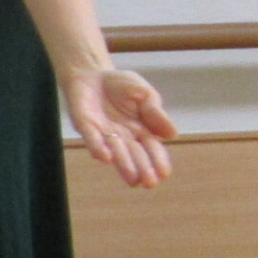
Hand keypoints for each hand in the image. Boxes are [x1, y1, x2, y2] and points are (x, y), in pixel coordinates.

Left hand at [64, 66, 176, 187]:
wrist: (92, 74)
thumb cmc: (121, 86)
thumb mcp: (145, 95)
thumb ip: (155, 114)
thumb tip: (173, 135)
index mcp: (140, 129)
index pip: (151, 147)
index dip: (158, 160)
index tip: (164, 174)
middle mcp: (122, 136)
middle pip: (134, 154)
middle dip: (142, 168)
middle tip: (149, 183)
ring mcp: (103, 133)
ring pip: (115, 151)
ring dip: (123, 165)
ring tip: (133, 180)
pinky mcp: (85, 125)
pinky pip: (92, 138)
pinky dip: (98, 148)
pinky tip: (106, 157)